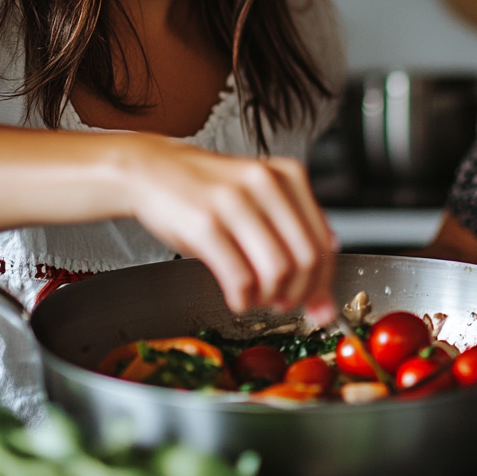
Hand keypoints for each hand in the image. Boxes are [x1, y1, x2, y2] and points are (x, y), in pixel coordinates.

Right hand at [124, 136, 337, 323]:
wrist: (152, 170)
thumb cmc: (208, 190)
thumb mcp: (259, 197)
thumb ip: (294, 232)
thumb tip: (323, 289)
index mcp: (288, 176)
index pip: (324, 241)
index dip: (324, 282)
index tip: (318, 305)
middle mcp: (266, 184)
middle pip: (306, 259)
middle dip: (300, 294)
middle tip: (284, 305)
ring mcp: (234, 202)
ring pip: (277, 270)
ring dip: (270, 298)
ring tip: (256, 299)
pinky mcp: (204, 224)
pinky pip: (240, 277)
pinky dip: (244, 299)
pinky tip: (237, 297)